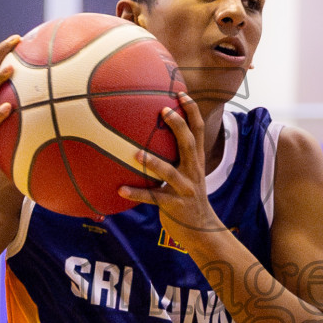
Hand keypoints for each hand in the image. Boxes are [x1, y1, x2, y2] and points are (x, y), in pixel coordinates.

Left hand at [121, 95, 224, 249]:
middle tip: (163, 112)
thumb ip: (177, 157)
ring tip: (136, 153)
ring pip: (170, 172)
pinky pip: (152, 199)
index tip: (181, 93)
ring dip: (153, 162)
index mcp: (196, 161)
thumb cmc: (188, 198)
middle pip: (189, 144)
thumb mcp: (188, 175)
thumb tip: (151, 136)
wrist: (202, 229)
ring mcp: (184, 189)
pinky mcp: (173, 206)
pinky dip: (137, 194)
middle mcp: (193, 172)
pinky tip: (120, 189)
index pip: (198, 131)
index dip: (192, 111)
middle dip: (178, 126)